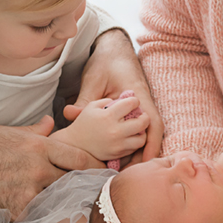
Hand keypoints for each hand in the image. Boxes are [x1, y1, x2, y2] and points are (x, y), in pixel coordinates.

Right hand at [0, 116, 103, 217]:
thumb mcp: (7, 132)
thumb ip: (34, 131)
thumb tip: (50, 123)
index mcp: (39, 146)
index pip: (79, 157)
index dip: (95, 166)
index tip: (103, 172)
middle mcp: (38, 168)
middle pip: (73, 180)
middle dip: (83, 185)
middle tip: (92, 191)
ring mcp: (29, 190)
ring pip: (58, 198)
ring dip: (62, 201)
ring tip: (71, 205)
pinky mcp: (18, 209)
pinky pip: (37, 214)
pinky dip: (40, 215)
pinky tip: (42, 216)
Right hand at [56, 95, 149, 161]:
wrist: (74, 145)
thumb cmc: (84, 123)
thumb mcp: (92, 106)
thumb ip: (109, 101)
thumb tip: (124, 100)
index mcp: (108, 116)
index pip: (131, 104)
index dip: (134, 101)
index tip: (132, 102)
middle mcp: (115, 131)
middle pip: (143, 122)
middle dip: (144, 116)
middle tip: (141, 115)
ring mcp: (117, 145)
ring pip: (142, 138)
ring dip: (141, 131)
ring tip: (136, 127)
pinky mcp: (118, 155)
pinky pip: (134, 148)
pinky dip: (134, 141)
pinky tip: (129, 136)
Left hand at [64, 29, 163, 162]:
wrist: (112, 48)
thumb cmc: (105, 62)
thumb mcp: (93, 79)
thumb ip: (85, 99)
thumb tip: (69, 114)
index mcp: (138, 94)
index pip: (152, 122)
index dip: (151, 143)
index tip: (147, 161)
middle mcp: (143, 102)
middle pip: (151, 133)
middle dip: (146, 154)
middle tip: (133, 174)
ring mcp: (139, 106)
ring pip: (145, 133)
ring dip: (139, 150)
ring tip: (126, 171)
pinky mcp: (132, 109)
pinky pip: (136, 128)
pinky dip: (132, 142)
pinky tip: (121, 156)